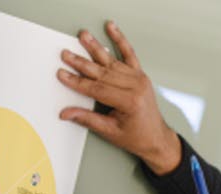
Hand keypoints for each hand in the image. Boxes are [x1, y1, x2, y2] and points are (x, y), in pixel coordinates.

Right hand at [57, 21, 181, 173]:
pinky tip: (112, 29)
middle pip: (102, 72)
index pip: (97, 89)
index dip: (77, 82)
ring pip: (112, 61)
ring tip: (83, 36)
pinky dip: (120, 40)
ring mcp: (139, 79)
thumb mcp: (110, 131)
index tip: (63, 75)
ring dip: (95, 48)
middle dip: (82, 63)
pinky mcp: (140, 75)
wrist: (157, 138)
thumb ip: (88, 119)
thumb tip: (67, 113)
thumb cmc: (137, 137)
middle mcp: (136, 87)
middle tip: (66, 54)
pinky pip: (129, 54)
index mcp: (129, 102)